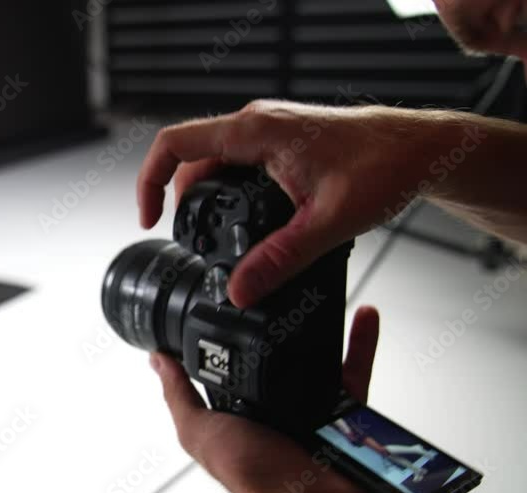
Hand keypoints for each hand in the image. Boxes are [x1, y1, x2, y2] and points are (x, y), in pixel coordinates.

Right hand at [136, 100, 524, 307]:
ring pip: (211, 164)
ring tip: (214, 240)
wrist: (421, 149)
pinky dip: (226, 195)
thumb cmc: (386, 167)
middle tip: (193, 246)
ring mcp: (265, 133)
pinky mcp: (277, 144)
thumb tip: (238, 291)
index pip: (174, 144)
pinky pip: (233, 165)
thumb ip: (280, 259)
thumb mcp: (329, 222)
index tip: (150, 219)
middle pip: (188, 159)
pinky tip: (240, 224)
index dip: (149, 182)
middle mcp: (255, 125)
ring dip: (205, 200)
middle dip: (181, 203)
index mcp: (255, 131)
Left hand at [149, 306, 380, 492]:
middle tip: (279, 294)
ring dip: (321, 327)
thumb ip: (178, 395)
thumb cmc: (250, 476)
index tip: (233, 302)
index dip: (234, 336)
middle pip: (283, 355)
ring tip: (313, 295)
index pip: (238, 364)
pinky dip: (363, 341)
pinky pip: (357, 369)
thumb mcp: (198, 430)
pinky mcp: (346, 409)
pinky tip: (363, 316)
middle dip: (282, 324)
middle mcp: (279, 407)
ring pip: (320, 357)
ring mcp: (313, 406)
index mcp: (243, 410)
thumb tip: (157, 362)